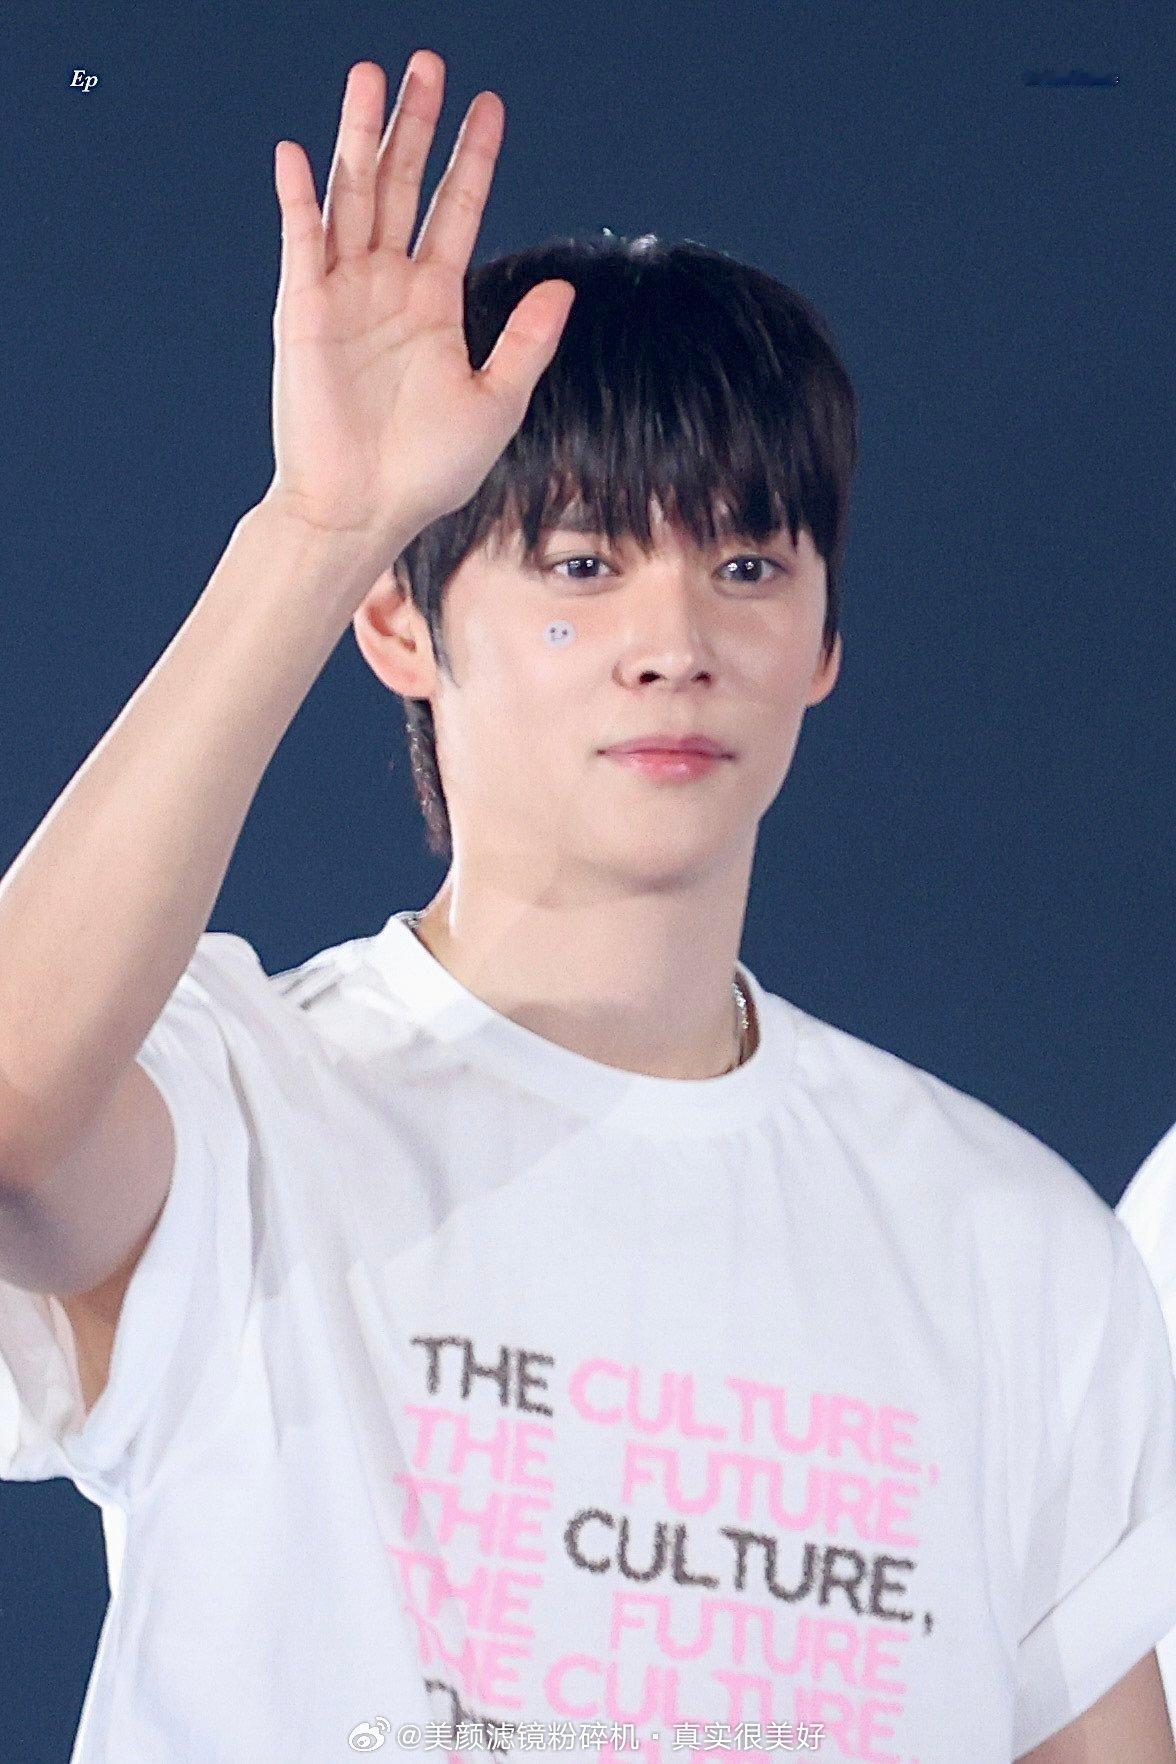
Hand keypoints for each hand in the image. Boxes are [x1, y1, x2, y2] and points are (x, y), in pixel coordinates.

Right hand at [263, 53, 574, 545]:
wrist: (364, 510)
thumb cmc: (427, 470)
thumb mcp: (496, 403)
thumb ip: (527, 342)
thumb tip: (562, 286)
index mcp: (434, 303)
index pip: (456, 210)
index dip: (472, 158)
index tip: (491, 106)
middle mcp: (387, 286)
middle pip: (403, 184)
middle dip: (417, 125)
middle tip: (430, 63)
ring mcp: (343, 294)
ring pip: (353, 196)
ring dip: (359, 137)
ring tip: (370, 76)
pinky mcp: (304, 312)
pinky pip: (301, 242)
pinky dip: (299, 198)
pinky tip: (299, 152)